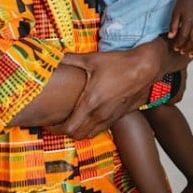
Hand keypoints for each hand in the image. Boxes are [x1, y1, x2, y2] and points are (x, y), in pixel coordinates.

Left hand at [46, 41, 167, 138]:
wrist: (145, 68)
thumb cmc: (118, 63)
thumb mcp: (92, 59)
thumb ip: (70, 59)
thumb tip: (54, 56)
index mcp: (91, 102)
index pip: (69, 128)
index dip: (56, 129)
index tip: (48, 123)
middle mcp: (100, 114)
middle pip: (78, 135)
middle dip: (64, 132)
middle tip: (55, 123)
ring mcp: (111, 117)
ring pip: (90, 134)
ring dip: (78, 131)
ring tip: (69, 121)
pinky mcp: (119, 116)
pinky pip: (101, 128)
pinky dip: (90, 127)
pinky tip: (87, 116)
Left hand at [168, 0, 192, 55]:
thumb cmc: (182, 3)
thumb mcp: (175, 13)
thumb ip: (173, 25)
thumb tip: (170, 37)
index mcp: (188, 21)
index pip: (184, 36)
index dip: (179, 44)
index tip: (175, 48)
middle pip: (192, 40)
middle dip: (187, 48)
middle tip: (181, 53)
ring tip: (189, 54)